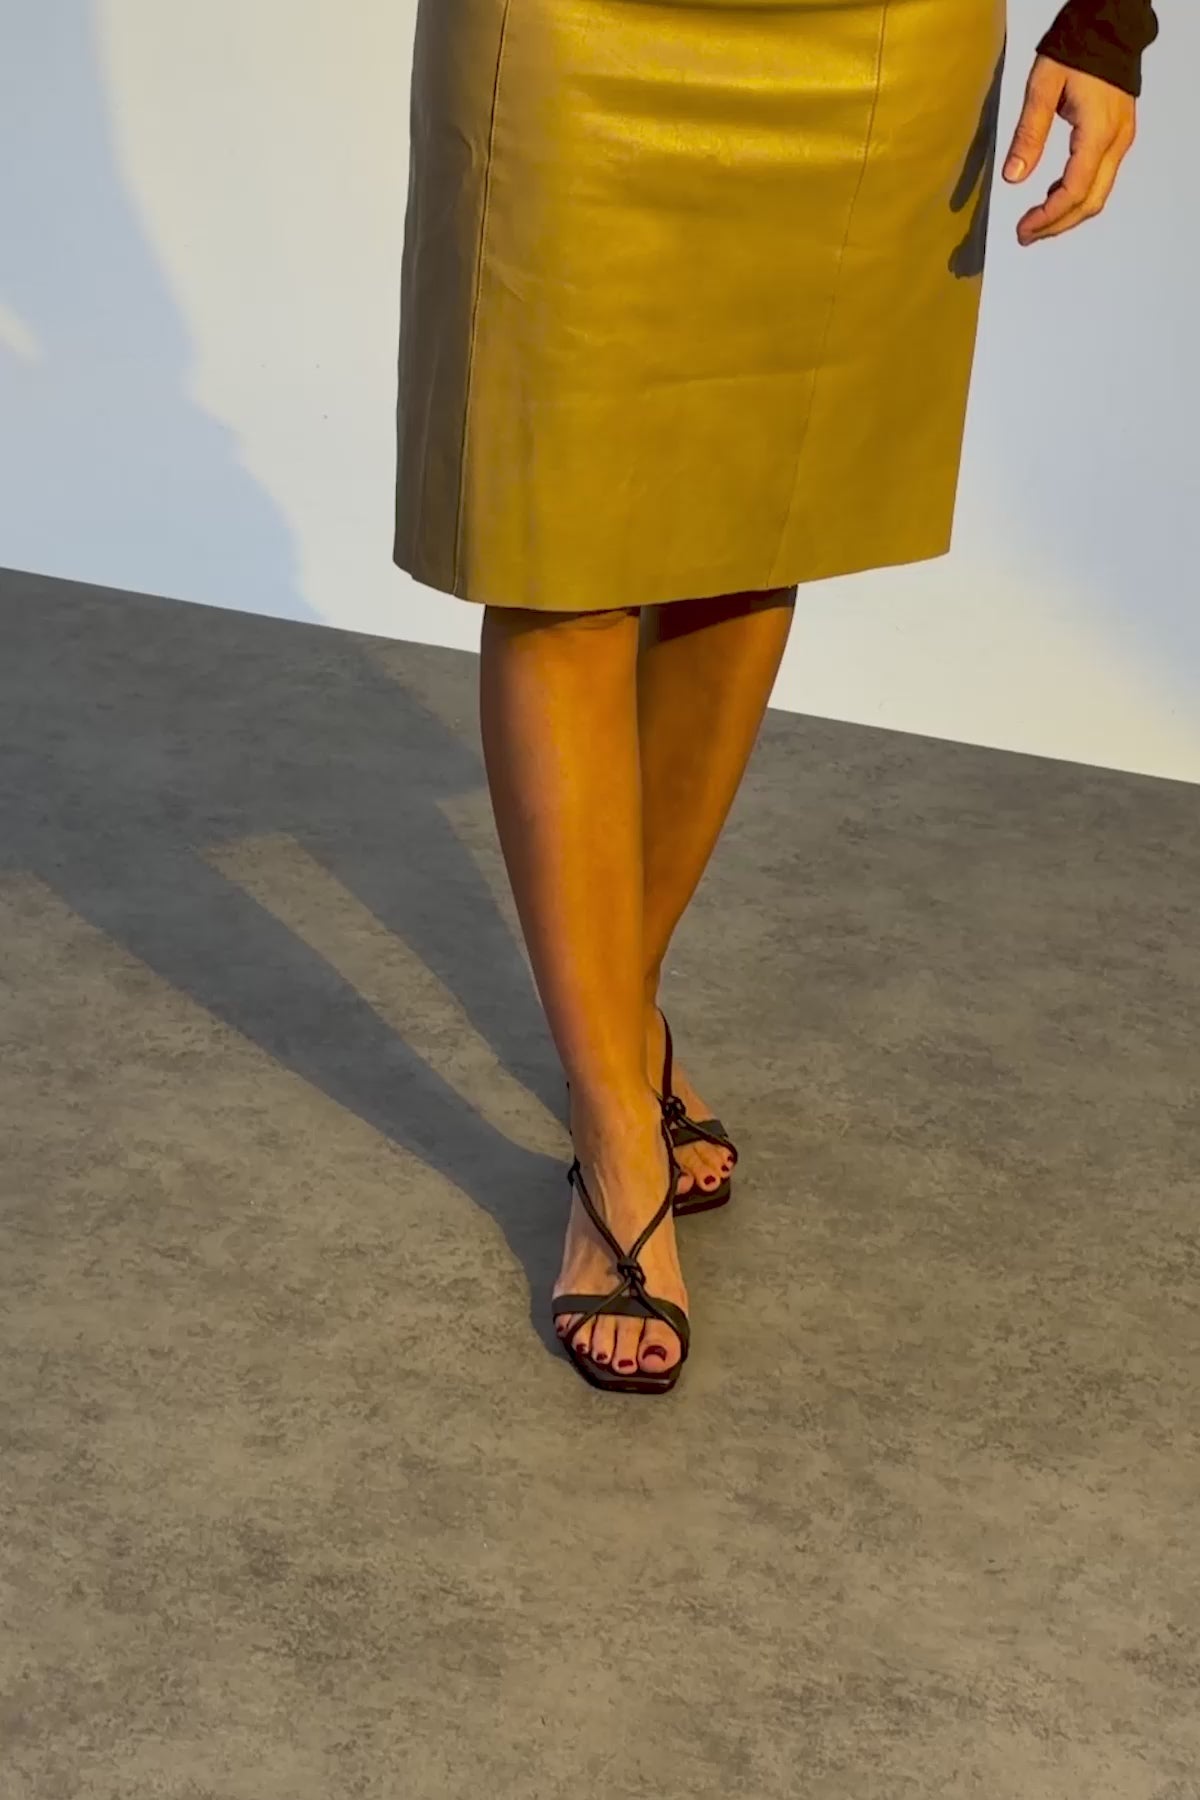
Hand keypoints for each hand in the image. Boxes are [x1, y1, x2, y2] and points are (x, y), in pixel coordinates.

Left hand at [1002, 57, 1136, 243]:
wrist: (1108, 27)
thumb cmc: (1076, 50)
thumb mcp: (1043, 87)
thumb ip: (1028, 133)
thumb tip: (1012, 177)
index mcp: (1098, 132)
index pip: (1074, 191)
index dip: (1048, 217)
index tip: (1023, 229)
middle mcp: (1116, 142)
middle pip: (1090, 202)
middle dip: (1057, 225)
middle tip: (1025, 235)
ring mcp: (1121, 140)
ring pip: (1098, 194)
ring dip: (1067, 214)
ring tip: (1035, 223)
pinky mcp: (1118, 137)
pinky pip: (1100, 178)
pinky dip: (1076, 195)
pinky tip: (1051, 197)